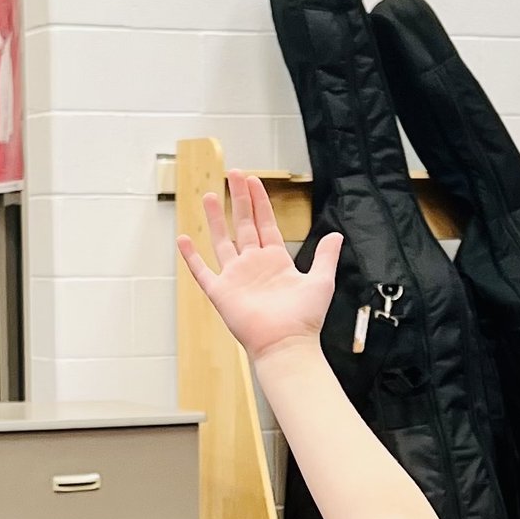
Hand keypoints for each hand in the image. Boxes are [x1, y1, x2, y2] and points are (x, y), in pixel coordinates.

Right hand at [177, 170, 339, 360]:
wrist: (287, 344)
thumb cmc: (305, 319)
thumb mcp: (321, 281)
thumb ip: (325, 256)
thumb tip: (336, 235)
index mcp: (276, 261)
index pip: (265, 223)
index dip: (260, 202)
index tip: (254, 181)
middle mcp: (254, 265)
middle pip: (244, 225)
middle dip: (240, 199)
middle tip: (234, 174)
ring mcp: (235, 278)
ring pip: (222, 241)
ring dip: (216, 219)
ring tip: (210, 195)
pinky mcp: (221, 293)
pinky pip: (202, 272)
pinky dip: (191, 257)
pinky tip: (183, 240)